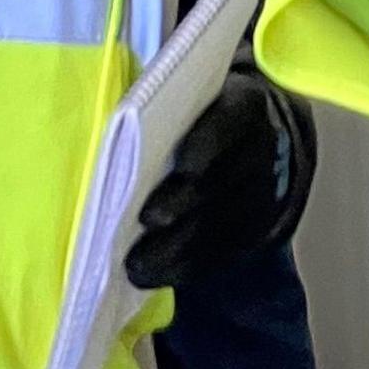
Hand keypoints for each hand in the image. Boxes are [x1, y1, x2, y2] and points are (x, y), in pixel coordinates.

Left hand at [125, 70, 315, 290]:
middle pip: (219, 181)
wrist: (249, 137)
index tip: (183, 166)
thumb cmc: (196, 110)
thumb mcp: (188, 92)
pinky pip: (217, 255)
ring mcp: (258, 196)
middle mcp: (259, 152)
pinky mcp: (250, 232)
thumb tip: (110, 119)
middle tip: (147, 219)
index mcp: (244, 105)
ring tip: (136, 264)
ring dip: (175, 249)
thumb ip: (158, 103)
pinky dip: (182, 269)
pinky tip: (150, 276)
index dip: (207, 144)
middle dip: (182, 203)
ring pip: (217, 227)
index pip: (229, 122)